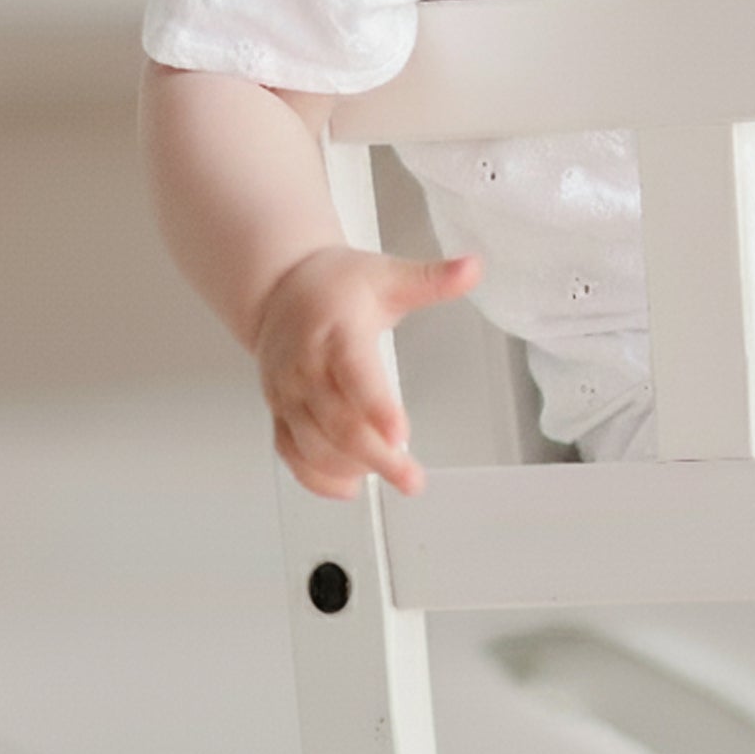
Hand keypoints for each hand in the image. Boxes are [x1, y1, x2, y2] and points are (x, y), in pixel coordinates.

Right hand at [253, 243, 482, 499]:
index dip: (377, 407)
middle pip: (338, 422)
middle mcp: (306, 365)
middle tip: (412, 478)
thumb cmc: (337, 284)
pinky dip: (317, 478)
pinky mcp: (279, 412)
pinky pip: (291, 453)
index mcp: (337, 330)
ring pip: (314, 444)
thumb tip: (474, 267)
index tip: (402, 435)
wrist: (279, 287)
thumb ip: (433, 279)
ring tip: (393, 473)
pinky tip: (350, 486)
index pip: (355, 372)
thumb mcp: (389, 274)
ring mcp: (288, 393)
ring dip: (351, 468)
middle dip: (376, 456)